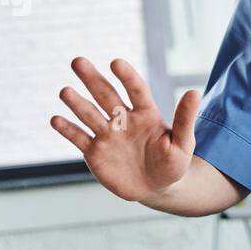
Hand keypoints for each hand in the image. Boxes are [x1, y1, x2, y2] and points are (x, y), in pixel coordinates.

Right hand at [50, 58, 200, 201]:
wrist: (156, 188)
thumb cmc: (173, 163)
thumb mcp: (183, 143)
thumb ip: (185, 119)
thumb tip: (194, 91)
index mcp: (146, 113)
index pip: (135, 89)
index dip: (126, 76)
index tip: (115, 63)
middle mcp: (123, 119)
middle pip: (106, 95)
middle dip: (92, 78)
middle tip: (78, 61)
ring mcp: (107, 134)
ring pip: (90, 114)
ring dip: (77, 103)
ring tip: (65, 91)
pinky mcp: (95, 151)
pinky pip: (79, 138)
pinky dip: (67, 129)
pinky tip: (56, 119)